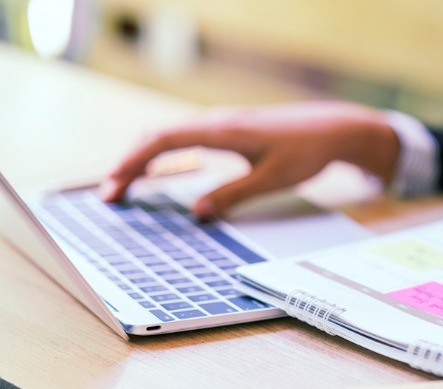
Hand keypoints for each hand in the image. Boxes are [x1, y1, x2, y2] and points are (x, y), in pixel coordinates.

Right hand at [100, 101, 399, 217]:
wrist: (332, 129)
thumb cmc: (306, 152)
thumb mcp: (272, 179)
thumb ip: (234, 194)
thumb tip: (197, 212)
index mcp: (223, 131)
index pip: (164, 141)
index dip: (134, 162)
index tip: (114, 185)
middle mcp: (217, 122)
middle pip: (159, 136)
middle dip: (130, 163)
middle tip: (110, 194)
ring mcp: (222, 124)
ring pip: (170, 135)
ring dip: (145, 158)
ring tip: (125, 185)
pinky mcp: (230, 130)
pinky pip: (186, 138)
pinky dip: (164, 154)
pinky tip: (160, 172)